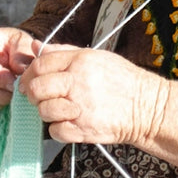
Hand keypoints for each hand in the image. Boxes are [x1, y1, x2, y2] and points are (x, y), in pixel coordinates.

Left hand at [19, 45, 169, 148]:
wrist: (148, 107)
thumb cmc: (123, 81)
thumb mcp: (96, 57)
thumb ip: (63, 51)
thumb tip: (36, 46)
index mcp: (80, 61)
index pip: (40, 65)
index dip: (29, 74)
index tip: (30, 81)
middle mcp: (78, 82)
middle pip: (37, 88)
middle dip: (34, 94)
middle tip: (40, 97)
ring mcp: (80, 107)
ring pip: (43, 111)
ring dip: (47, 112)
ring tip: (61, 110)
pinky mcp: (83, 129)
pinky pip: (55, 131)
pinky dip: (59, 129)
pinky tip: (71, 122)